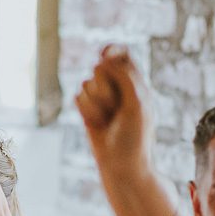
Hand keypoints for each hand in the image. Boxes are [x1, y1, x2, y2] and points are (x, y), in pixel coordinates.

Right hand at [74, 45, 152, 177]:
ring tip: (109, 120)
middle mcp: (116, 86)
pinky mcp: (86, 109)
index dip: (111, 51)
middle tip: (117, 107)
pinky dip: (87, 111)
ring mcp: (100, 98)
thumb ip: (124, 76)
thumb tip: (103, 58)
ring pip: (86, 83)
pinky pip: (77, 97)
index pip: (121, 54)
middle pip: (99, 67)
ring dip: (96, 103)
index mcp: (135, 82)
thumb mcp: (137, 102)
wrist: (122, 164)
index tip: (104, 56)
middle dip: (105, 86)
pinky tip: (97, 124)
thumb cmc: (135, 135)